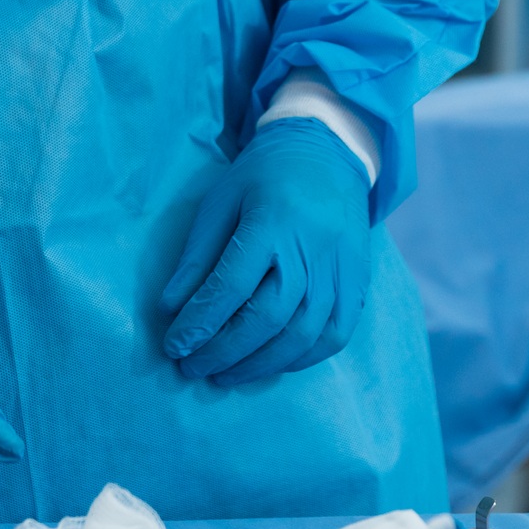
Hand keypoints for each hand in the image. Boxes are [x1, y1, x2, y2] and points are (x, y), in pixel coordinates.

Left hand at [158, 117, 371, 386]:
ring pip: (303, 334)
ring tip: (225, 375)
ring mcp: (340, 269)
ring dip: (260, 364)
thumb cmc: (264, 177)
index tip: (173, 347)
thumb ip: (197, 256)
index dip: (199, 323)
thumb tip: (170, 308)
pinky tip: (271, 364)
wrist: (328, 153)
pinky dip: (302, 358)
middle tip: (192, 368)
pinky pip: (336, 335)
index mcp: (271, 222)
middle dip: (224, 351)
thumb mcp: (220, 202)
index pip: (230, 286)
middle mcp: (310, 249)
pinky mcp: (358, 282)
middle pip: (267, 318)